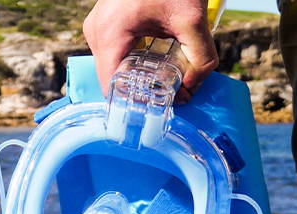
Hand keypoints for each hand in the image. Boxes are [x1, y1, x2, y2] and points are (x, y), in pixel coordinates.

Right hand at [83, 0, 219, 101]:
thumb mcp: (193, 21)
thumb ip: (200, 59)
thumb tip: (192, 90)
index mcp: (110, 33)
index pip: (111, 86)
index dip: (133, 102)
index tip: (155, 109)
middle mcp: (96, 32)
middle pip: (111, 78)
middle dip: (137, 90)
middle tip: (165, 95)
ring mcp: (96, 27)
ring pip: (111, 66)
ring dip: (133, 75)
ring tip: (161, 78)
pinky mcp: (103, 23)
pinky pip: (112, 52)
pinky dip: (130, 60)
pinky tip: (152, 60)